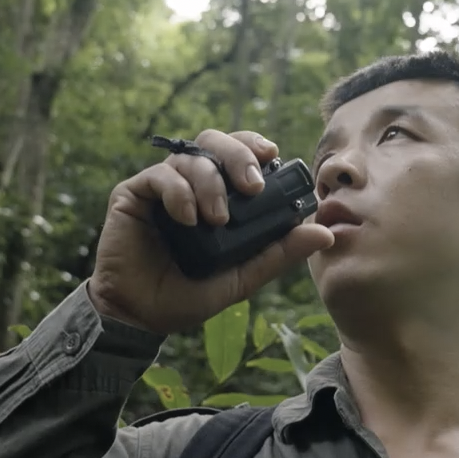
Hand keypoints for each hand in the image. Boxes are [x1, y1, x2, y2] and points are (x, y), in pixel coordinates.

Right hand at [87, 129, 333, 335]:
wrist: (141, 316)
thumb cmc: (189, 295)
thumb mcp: (242, 277)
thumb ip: (279, 253)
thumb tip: (326, 233)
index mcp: (217, 195)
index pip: (237, 152)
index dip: (253, 145)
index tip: (272, 155)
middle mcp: (190, 184)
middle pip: (214, 141)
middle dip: (238, 155)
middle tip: (252, 186)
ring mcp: (161, 187)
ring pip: (190, 156)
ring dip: (210, 182)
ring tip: (216, 218)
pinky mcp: (133, 194)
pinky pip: (159, 175)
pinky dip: (178, 192)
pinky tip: (188, 218)